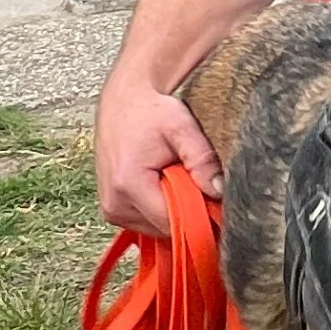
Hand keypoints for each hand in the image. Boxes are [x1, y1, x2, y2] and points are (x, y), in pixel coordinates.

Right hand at [97, 75, 223, 235]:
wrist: (124, 100)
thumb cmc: (150, 111)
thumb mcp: (181, 127)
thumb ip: (202, 160)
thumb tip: (219, 191)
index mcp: (128, 185)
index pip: (173, 223)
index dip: (199, 216)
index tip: (216, 201)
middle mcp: (114, 205)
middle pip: (165, 229)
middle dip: (186, 211)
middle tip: (194, 180)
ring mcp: (111, 210)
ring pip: (157, 228)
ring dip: (172, 209)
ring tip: (175, 176)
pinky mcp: (112, 210)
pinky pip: (146, 221)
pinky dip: (160, 207)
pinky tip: (164, 183)